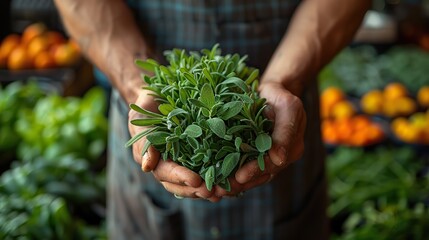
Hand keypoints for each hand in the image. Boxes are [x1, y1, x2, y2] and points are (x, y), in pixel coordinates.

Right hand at [128, 91, 220, 201]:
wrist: (157, 97)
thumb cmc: (146, 108)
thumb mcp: (140, 121)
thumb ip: (144, 142)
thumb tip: (147, 167)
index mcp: (156, 160)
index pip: (167, 173)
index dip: (181, 177)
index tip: (196, 180)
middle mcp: (172, 165)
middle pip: (183, 185)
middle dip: (198, 189)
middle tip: (214, 191)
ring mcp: (187, 162)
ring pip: (197, 182)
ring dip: (210, 188)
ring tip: (224, 190)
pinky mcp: (200, 154)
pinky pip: (209, 168)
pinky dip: (219, 176)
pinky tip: (232, 181)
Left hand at [215, 81, 306, 196]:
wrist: (271, 93)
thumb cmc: (279, 96)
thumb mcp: (288, 107)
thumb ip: (285, 131)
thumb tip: (279, 159)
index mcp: (292, 148)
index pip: (272, 163)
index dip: (255, 170)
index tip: (240, 176)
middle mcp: (281, 157)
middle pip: (260, 175)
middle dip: (240, 183)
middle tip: (221, 189)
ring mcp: (268, 158)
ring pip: (251, 177)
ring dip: (233, 184)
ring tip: (215, 190)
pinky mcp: (255, 156)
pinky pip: (244, 169)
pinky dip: (231, 176)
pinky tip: (216, 182)